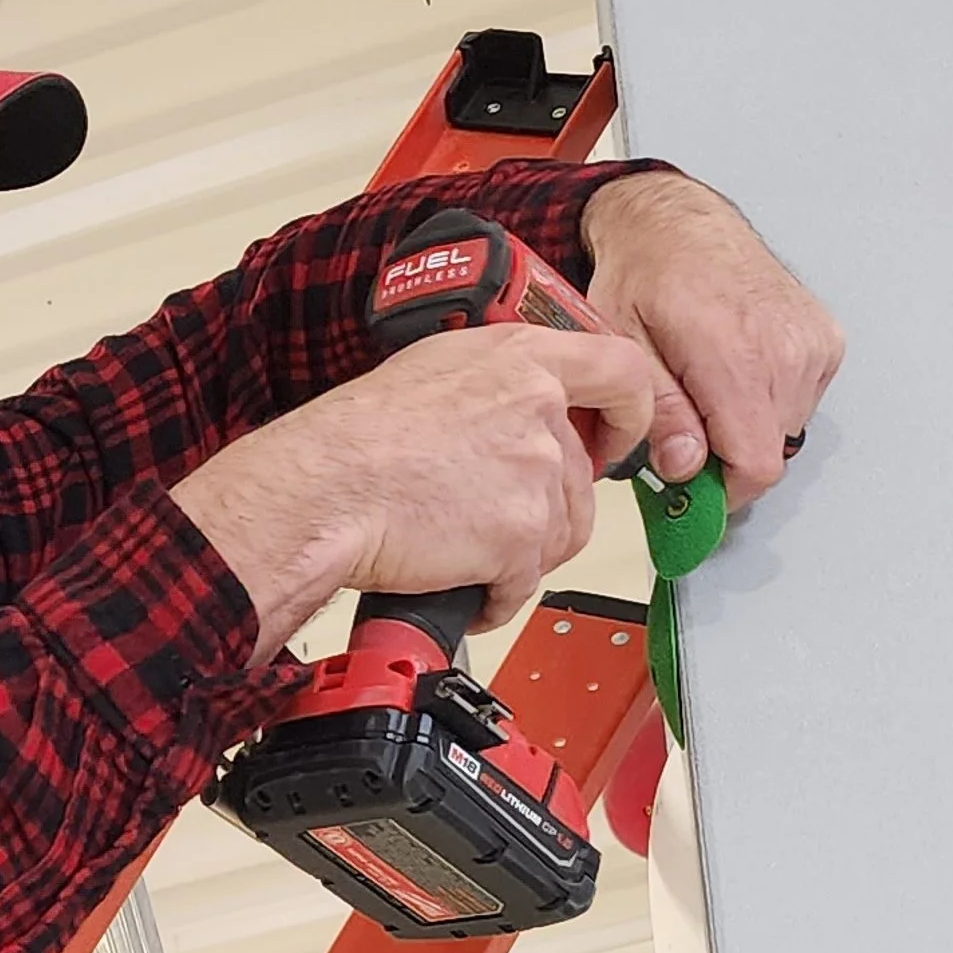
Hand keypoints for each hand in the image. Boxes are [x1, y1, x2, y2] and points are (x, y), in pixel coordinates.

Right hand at [172, 318, 675, 665]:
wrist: (322, 490)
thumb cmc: (354, 437)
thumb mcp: (435, 370)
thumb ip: (499, 382)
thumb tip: (524, 406)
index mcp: (522, 357)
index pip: (623, 370)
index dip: (630, 413)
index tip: (616, 439)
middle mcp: (540, 408)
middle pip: (583, 479)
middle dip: (545, 511)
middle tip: (493, 519)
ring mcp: (536, 473)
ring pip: (561, 535)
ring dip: (519, 555)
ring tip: (461, 550)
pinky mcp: (520, 536)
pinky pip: (525, 583)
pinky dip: (494, 595)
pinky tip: (456, 583)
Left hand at [581, 168, 841, 506]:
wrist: (679, 223)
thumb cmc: (645, 276)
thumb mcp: (625, 348)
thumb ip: (659, 413)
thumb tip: (686, 467)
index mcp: (735, 355)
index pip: (756, 466)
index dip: (721, 492)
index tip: (691, 490)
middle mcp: (786, 349)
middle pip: (768, 453)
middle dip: (723, 456)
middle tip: (683, 425)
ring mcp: (813, 343)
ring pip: (784, 431)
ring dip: (745, 427)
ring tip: (707, 385)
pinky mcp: (827, 340)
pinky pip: (801, 402)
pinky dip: (767, 401)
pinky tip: (736, 368)